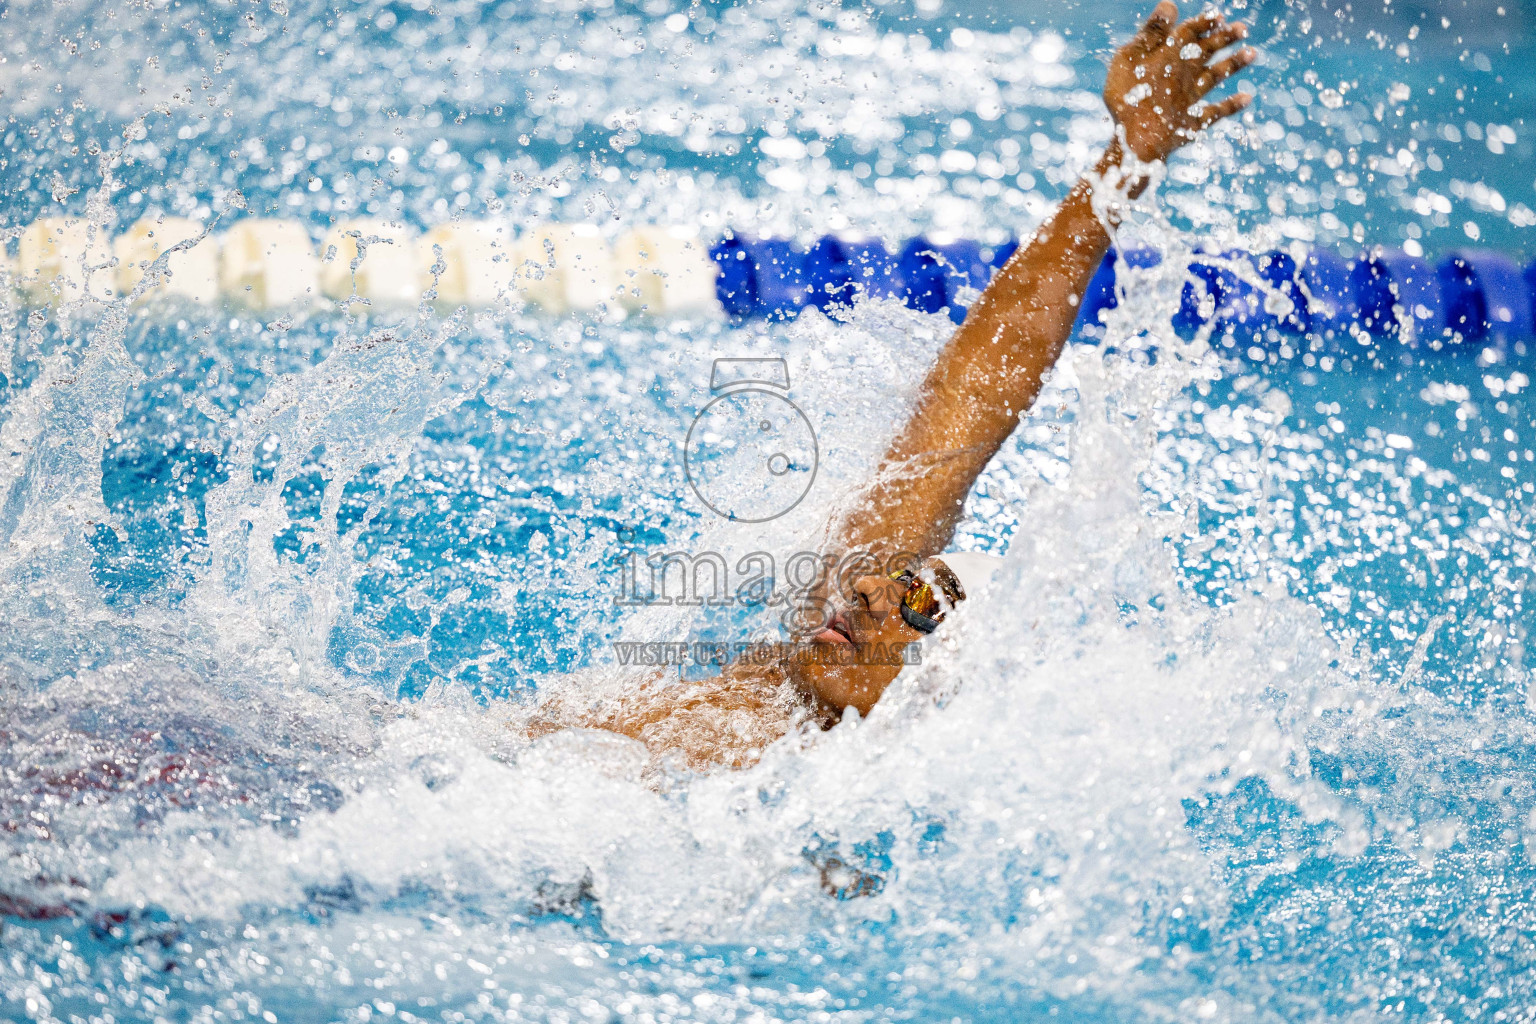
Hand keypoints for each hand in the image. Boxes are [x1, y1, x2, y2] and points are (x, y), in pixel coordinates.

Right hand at [1103, 1, 1255, 163]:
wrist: (1136, 139)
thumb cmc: (1126, 98)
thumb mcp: (1127, 59)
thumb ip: (1150, 33)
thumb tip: (1169, 6)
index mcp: (1170, 54)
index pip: (1191, 31)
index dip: (1205, 22)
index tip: (1218, 15)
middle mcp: (1186, 72)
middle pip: (1209, 50)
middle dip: (1225, 38)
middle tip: (1242, 29)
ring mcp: (1193, 97)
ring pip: (1217, 75)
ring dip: (1235, 63)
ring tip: (1252, 53)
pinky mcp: (1195, 121)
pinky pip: (1218, 112)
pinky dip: (1233, 104)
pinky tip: (1247, 98)